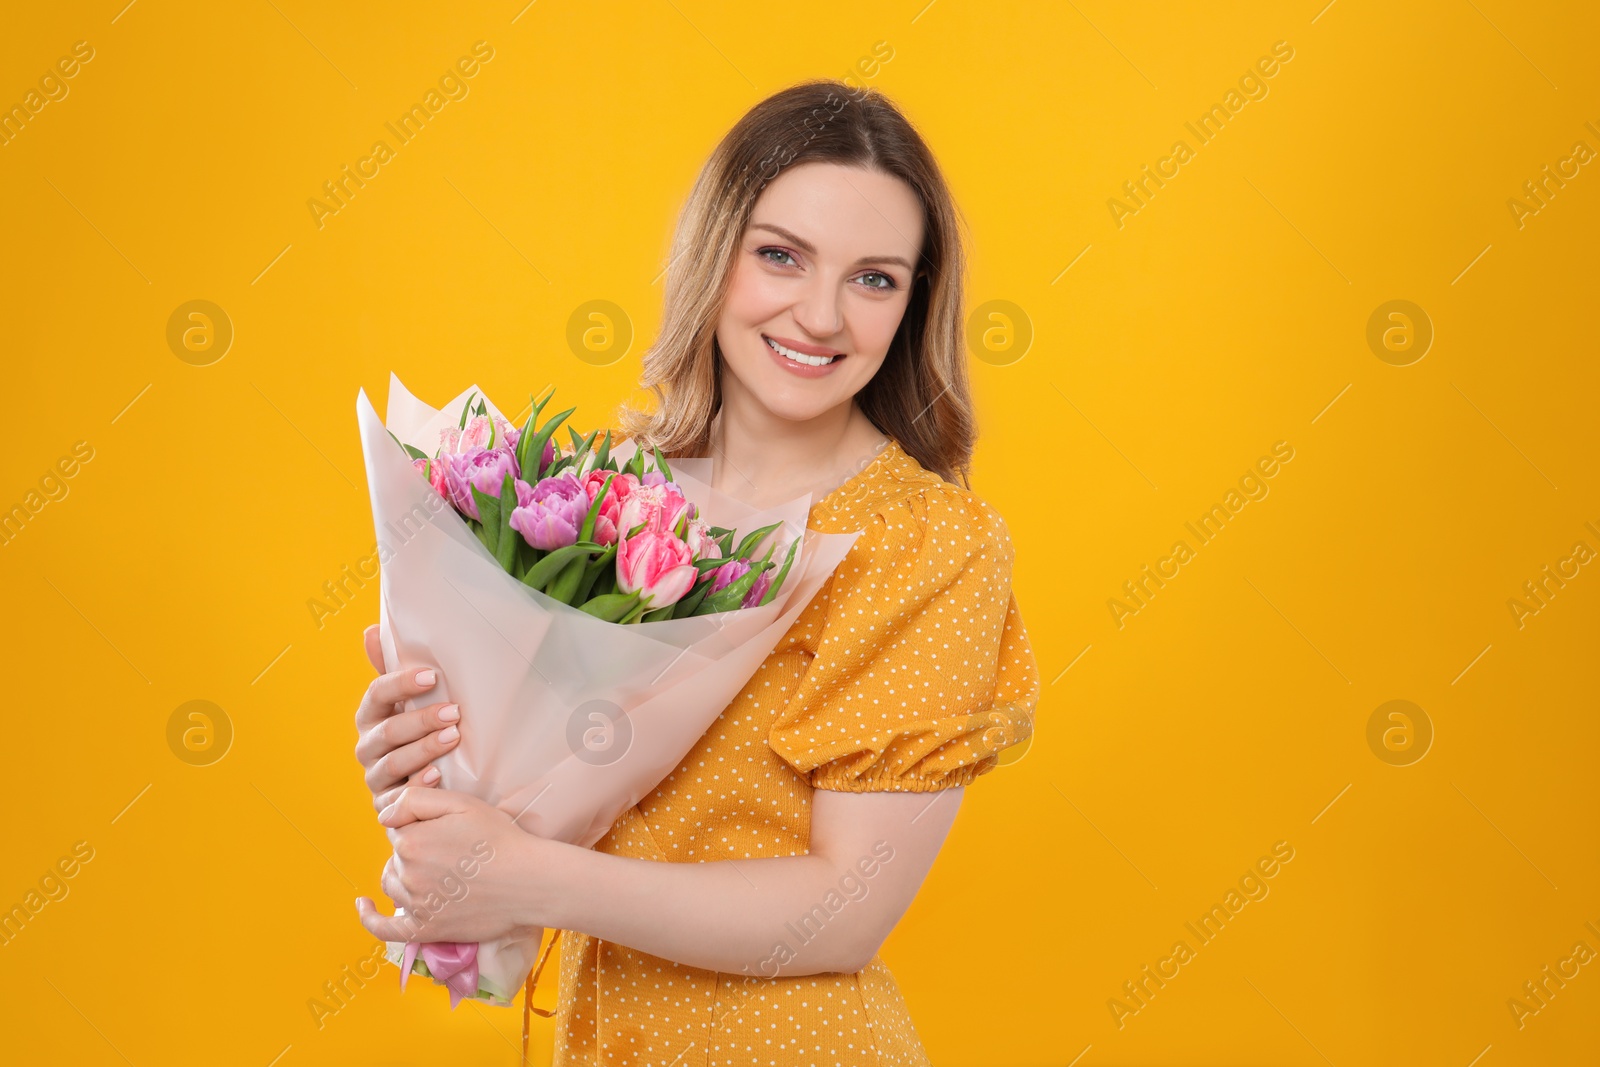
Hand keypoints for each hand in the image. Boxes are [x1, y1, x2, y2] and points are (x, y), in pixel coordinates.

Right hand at [353, 623, 460, 813]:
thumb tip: (371, 630)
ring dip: (424, 749)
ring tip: (454, 738)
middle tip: (453, 711)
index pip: (376, 695)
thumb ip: (392, 669)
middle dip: (420, 720)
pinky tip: (440, 776)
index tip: (431, 676)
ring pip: (394, 763)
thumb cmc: (418, 734)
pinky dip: (419, 785)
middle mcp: (368, 748)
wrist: (427, 786)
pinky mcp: (388, 807)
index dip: (400, 684)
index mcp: (370, 717)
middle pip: (388, 732)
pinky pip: (400, 798)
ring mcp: (376, 779)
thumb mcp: (408, 702)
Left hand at [355, 787, 546, 944]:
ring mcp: (415, 905)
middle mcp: (407, 874)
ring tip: (433, 869)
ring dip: (404, 874)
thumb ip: (415, 800)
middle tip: (451, 849)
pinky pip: (385, 928)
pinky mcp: (426, 929)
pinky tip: (363, 906)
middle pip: (396, 856)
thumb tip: (384, 816)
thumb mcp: (462, 803)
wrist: (529, 882)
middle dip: (416, 849)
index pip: (399, 828)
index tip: (445, 827)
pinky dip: (369, 918)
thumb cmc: (500, 839)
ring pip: (392, 883)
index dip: (420, 824)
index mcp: (411, 841)